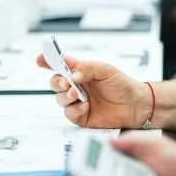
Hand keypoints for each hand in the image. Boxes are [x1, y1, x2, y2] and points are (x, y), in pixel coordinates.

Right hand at [36, 55, 150, 128]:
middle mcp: (76, 86)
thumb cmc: (122, 85)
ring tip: (77, 94)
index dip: (47, 61)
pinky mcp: (81, 116)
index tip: (40, 59)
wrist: (135, 105)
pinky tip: (85, 106)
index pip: (60, 65)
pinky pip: (69, 113)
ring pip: (60, 99)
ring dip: (66, 96)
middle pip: (55, 83)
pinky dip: (75, 109)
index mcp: (80, 72)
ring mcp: (77, 102)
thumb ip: (86, 68)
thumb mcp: (105, 70)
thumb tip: (72, 75)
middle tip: (66, 82)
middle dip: (57, 82)